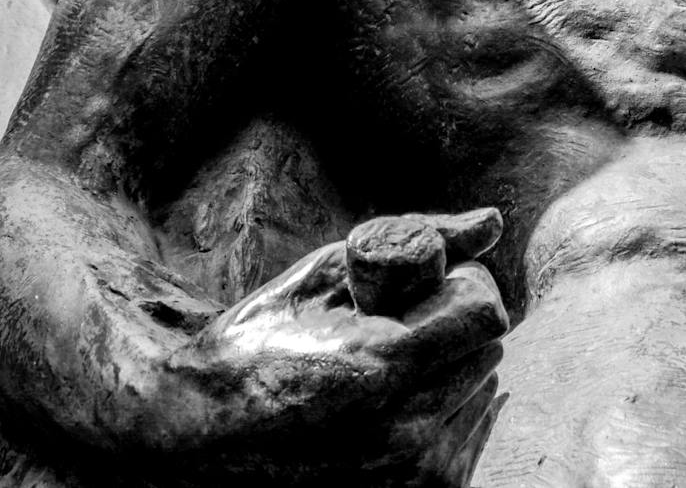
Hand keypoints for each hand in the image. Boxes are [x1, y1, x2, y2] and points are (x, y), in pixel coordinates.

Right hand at [176, 209, 509, 486]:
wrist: (193, 437)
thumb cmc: (255, 345)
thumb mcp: (323, 276)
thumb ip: (416, 243)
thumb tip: (491, 223)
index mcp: (382, 365)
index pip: (486, 315)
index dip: (464, 290)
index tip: (432, 290)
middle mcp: (403, 428)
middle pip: (486, 355)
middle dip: (456, 331)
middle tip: (405, 328)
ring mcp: (407, 474)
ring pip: (480, 398)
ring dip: (452, 375)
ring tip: (390, 372)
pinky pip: (466, 445)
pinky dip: (446, 419)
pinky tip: (399, 407)